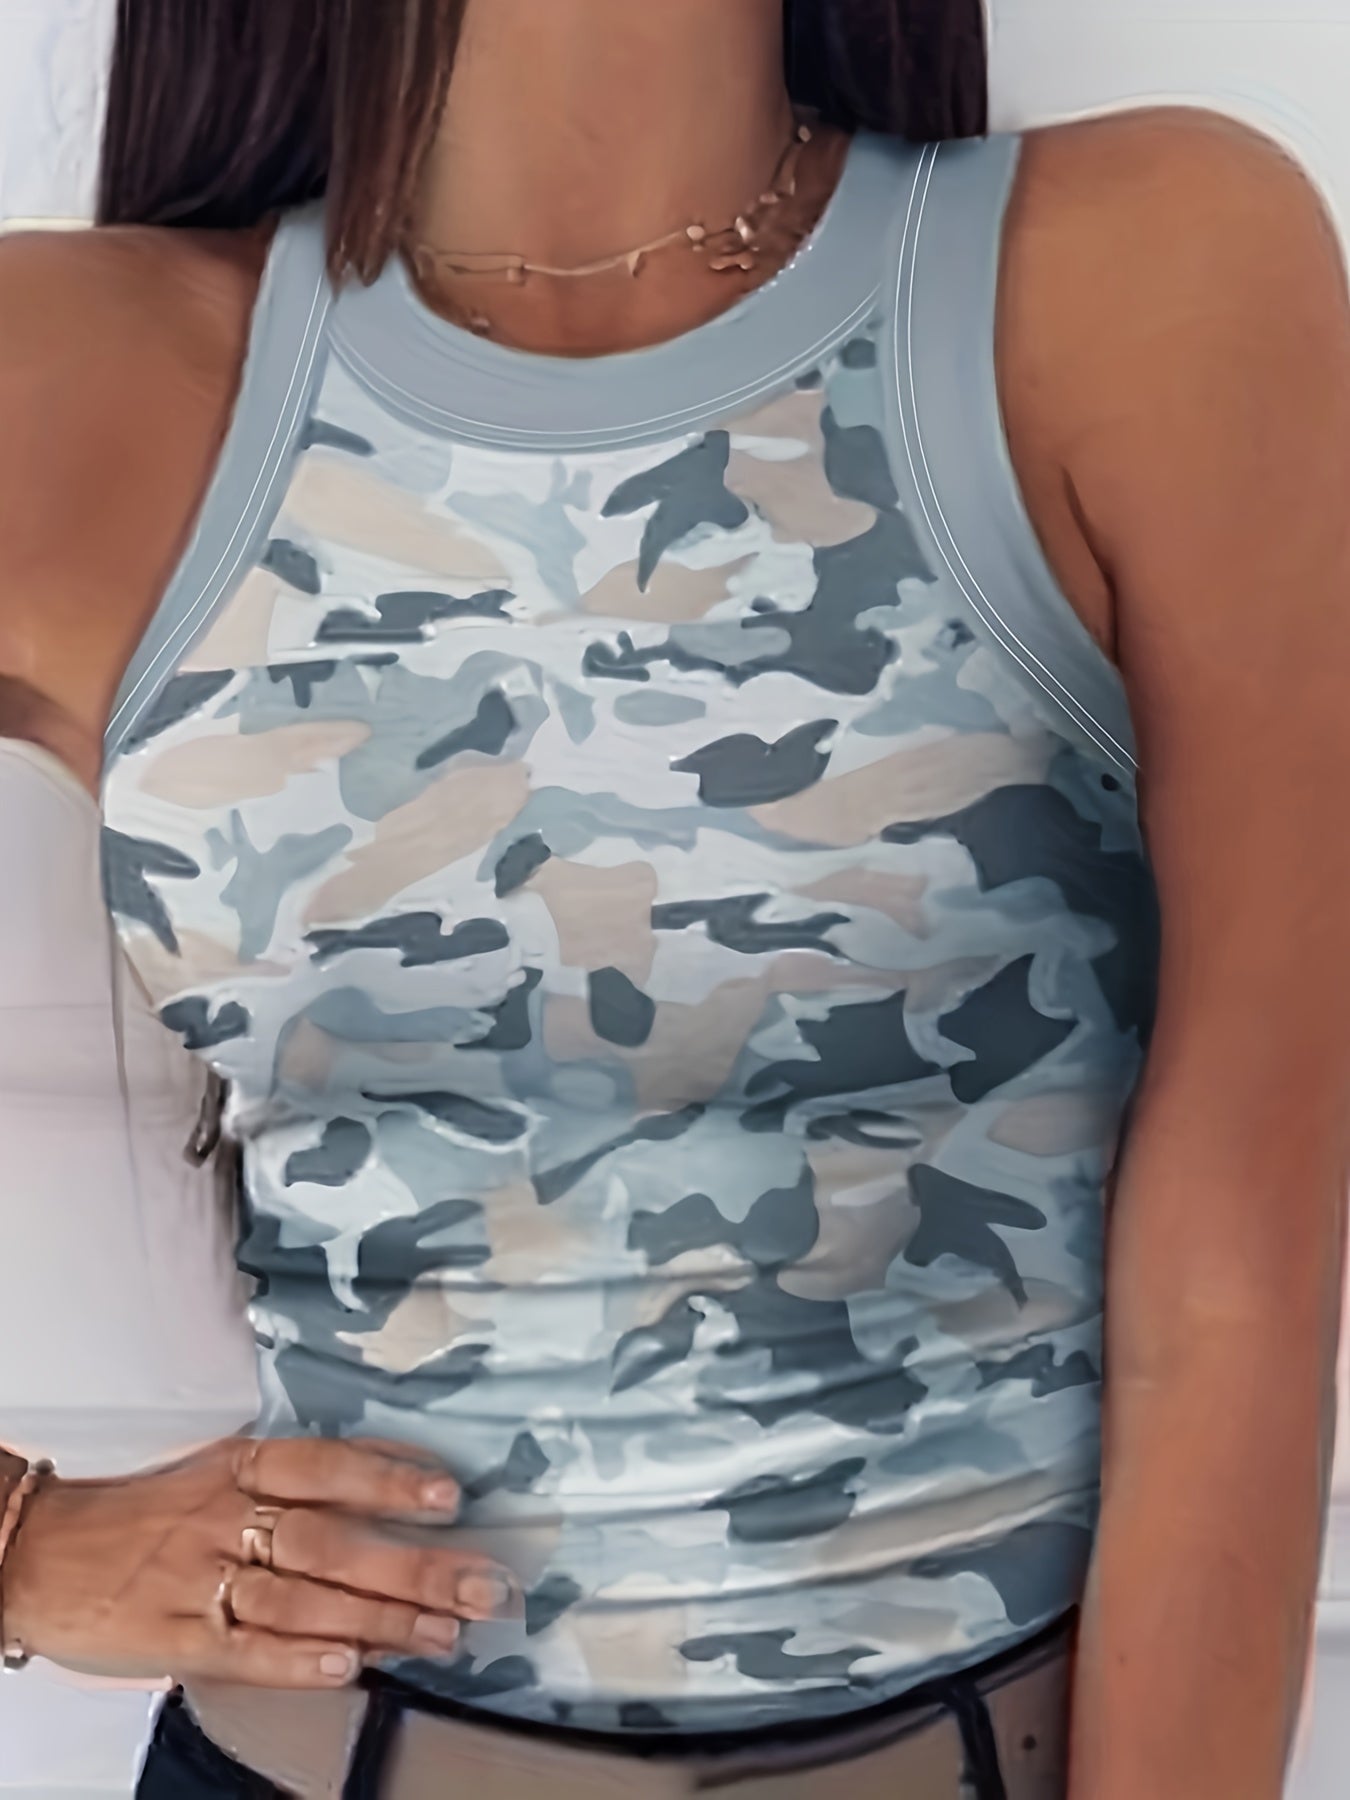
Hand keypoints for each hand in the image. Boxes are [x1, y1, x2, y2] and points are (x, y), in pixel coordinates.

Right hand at [2, 1436, 516, 1688]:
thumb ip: (300, 1479)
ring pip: (302, 1599)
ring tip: (443, 1635)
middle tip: (480, 1585)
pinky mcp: (175, 1638)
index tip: (451, 1499)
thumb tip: (398, 1480)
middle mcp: (224, 1518)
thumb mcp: (219, 1472)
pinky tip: (351, 1668)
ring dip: (380, 1621)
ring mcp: (199, 1579)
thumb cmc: (147, 1513)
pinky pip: (246, 1651)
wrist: (39, 1552)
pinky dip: (301, 1660)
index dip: (390, 1480)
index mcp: (238, 1468)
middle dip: (414, 1566)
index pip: (327, 1467)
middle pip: (331, 1541)